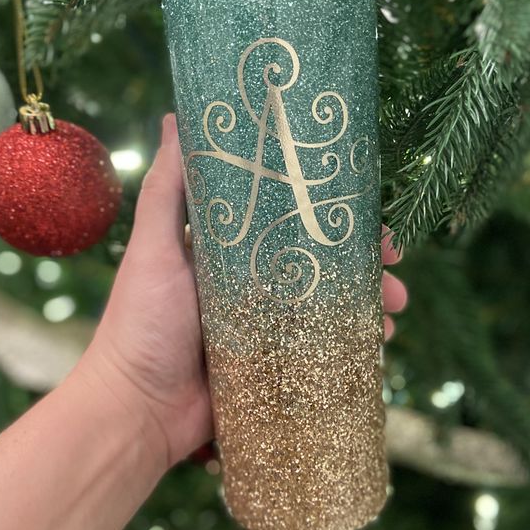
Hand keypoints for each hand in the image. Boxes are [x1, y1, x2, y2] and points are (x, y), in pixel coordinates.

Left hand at [82, 113, 406, 471]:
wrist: (134, 411)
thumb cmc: (139, 322)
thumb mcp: (153, 247)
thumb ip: (168, 188)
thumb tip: (176, 117)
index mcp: (228, 253)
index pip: (290, 221)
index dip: (330, 215)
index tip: (367, 214)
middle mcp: (251, 287)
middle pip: (320, 265)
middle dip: (364, 265)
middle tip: (395, 269)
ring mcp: (266, 331)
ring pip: (329, 310)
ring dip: (367, 306)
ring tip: (394, 312)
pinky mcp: (273, 371)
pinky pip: (321, 354)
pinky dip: (352, 348)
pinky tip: (378, 346)